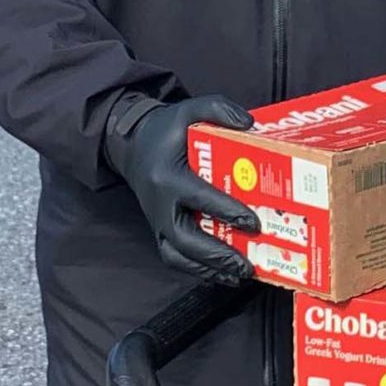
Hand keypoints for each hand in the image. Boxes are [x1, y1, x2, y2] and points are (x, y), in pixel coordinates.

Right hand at [106, 94, 259, 276]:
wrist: (132, 144)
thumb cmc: (165, 130)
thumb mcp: (189, 110)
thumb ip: (219, 109)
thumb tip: (250, 125)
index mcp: (167, 176)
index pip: (199, 198)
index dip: (227, 212)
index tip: (253, 222)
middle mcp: (159, 204)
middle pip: (185, 239)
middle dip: (218, 255)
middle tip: (248, 264)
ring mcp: (157, 221)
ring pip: (179, 256)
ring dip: (209, 270)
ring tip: (239, 275)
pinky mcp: (159, 230)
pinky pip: (175, 257)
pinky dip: (199, 270)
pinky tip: (224, 274)